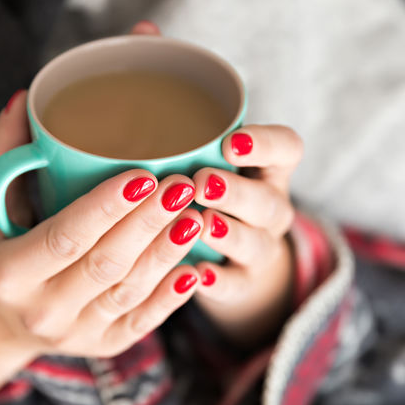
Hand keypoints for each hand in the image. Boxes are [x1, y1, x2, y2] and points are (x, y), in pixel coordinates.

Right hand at [0, 85, 204, 357]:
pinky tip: (195, 267)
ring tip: (196, 215)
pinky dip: (171, 297)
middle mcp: (42, 310)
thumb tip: (30, 97)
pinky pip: (142, 321)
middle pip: (106, 264)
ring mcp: (75, 334)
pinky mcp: (102, 346)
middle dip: (148, 223)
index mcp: (9, 272)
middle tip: (182, 186)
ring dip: (168, 254)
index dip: (106, 208)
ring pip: (130, 292)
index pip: (65, 236)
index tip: (143, 175)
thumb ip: (8, 152)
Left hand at [191, 125, 303, 345]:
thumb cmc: (212, 194)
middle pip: (269, 200)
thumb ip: (185, 147)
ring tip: (202, 225)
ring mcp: (261, 248)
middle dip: (236, 192)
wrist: (236, 259)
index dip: (265, 144)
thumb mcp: (210, 164)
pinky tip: (198, 275)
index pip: (286, 149)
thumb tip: (118, 121)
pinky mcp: (244, 282)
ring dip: (230, 233)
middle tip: (201, 184)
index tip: (230, 142)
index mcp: (268, 171)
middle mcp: (271, 209)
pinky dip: (220, 281)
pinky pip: (238, 284)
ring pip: (257, 242)